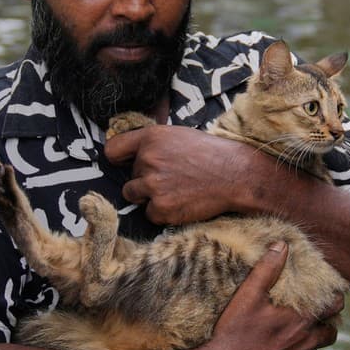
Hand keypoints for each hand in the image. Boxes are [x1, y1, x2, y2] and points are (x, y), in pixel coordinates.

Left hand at [104, 124, 260, 224]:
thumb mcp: (178, 136)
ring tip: (175, 190)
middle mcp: (147, 160)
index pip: (113, 150)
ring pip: (134, 195)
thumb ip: (153, 144)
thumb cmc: (210, 154)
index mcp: (151, 138)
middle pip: (128, 177)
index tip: (125, 164)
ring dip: (149, 196)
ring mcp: (153, 185)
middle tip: (173, 177)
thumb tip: (132, 157)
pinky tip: (182, 201)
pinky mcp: (161, 208)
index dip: (118, 159)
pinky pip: (150, 214)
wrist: (236, 175)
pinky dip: (163, 212)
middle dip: (145, 179)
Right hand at [192, 243, 339, 349]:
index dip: (335, 299)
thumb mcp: (248, 295)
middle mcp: (305, 343)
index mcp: (300, 320)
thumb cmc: (233, 332)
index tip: (330, 295)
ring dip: (312, 341)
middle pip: (331, 332)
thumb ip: (267, 269)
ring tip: (298, 333)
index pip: (334, 307)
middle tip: (316, 315)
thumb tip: (283, 245)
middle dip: (327, 322)